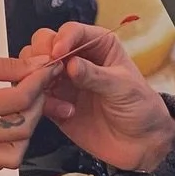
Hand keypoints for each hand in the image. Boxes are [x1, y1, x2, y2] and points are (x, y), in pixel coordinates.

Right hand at [0, 46, 50, 169]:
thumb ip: (3, 66)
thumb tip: (38, 65)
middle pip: (21, 131)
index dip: (38, 82)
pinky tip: (8, 118)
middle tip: (37, 83)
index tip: (47, 66)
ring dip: (26, 131)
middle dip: (37, 105)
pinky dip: (10, 143)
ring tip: (24, 105)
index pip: (17, 103)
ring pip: (12, 156)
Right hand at [22, 23, 174, 170]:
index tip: (58, 53)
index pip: (71, 31)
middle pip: (44, 43)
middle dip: (41, 55)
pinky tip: (64, 112)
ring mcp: (63, 81)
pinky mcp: (55, 104)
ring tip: (50, 92)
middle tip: (47, 72)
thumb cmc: (140, 107)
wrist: (141, 144)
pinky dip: (40, 102)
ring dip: (36, 78)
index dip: (61, 39)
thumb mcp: (123, 87)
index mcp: (98, 45)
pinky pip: (35, 96)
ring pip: (33, 68)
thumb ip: (95, 75)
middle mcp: (76, 59)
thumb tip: (70, 64)